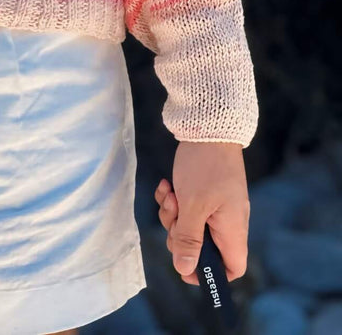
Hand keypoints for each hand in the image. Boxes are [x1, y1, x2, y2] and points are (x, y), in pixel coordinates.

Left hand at [154, 140, 249, 285]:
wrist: (209, 126)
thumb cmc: (205, 167)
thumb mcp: (193, 206)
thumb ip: (189, 240)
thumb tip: (185, 269)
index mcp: (233, 230)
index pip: (231, 268)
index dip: (209, 273)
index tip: (184, 263)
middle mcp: (228, 221)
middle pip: (202, 248)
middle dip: (180, 235)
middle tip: (174, 215)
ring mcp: (218, 206)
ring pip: (190, 225)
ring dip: (174, 213)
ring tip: (169, 194)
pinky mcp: (206, 192)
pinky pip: (187, 207)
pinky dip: (174, 199)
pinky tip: (167, 185)